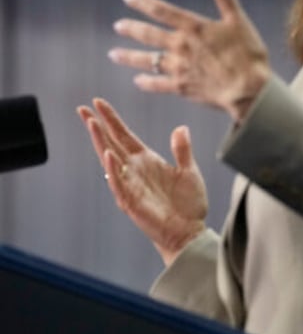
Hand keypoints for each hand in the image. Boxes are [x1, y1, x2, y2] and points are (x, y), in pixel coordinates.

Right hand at [77, 98, 207, 265]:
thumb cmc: (188, 204)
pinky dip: (113, 170)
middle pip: (111, 143)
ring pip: (110, 160)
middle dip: (97, 126)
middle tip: (82, 108)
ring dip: (101, 142)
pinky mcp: (131, 202)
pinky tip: (108, 155)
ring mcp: (130, 185)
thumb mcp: (189, 171)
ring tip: (92, 124)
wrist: (189, 231)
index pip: (124, 135)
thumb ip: (182, 150)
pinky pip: (119, 183)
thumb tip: (180, 128)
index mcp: (146, 160)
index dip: (112, 119)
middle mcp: (135, 170)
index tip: (99, 102)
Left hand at [109, 0, 270, 120]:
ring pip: (148, 60)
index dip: (143, 3)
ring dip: (130, 56)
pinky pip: (158, 84)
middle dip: (132, 29)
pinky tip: (137, 80)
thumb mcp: (238, 20)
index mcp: (194, 27)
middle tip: (118, 26)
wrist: (248, 89)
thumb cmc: (248, 54)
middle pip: (149, 35)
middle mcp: (181, 46)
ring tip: (114, 54)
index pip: (162, 11)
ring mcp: (179, 68)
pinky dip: (147, 82)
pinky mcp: (182, 87)